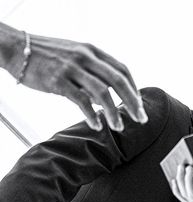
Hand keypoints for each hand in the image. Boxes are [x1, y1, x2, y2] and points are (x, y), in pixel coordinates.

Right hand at [1, 23, 146, 130]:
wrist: (15, 48)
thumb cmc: (46, 56)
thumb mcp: (74, 56)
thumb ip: (92, 72)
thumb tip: (106, 98)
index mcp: (92, 51)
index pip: (122, 70)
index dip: (134, 89)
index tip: (138, 105)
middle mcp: (85, 57)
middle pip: (118, 81)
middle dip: (132, 102)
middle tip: (140, 119)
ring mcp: (72, 68)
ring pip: (103, 92)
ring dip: (114, 112)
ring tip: (119, 126)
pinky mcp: (57, 81)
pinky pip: (81, 100)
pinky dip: (91, 115)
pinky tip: (96, 125)